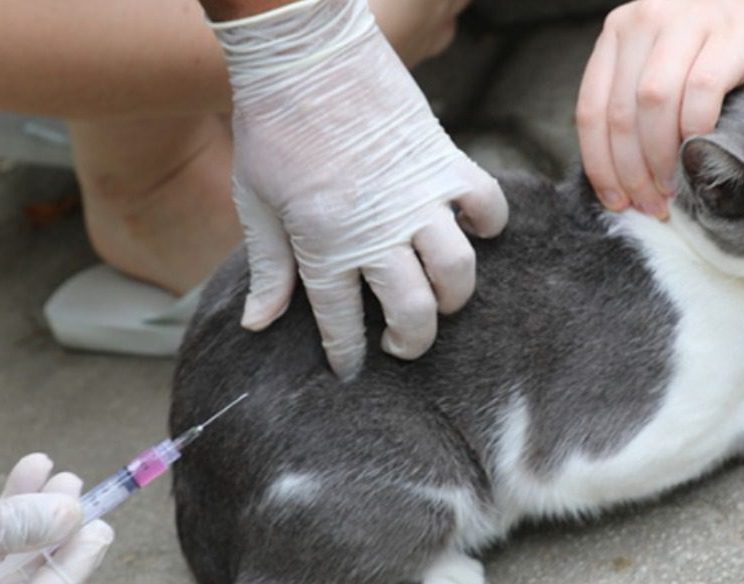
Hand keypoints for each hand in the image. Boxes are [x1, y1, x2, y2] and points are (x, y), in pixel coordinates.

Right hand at [0, 455, 112, 583]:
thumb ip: (15, 526)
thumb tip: (71, 512)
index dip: (73, 566)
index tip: (101, 528)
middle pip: (24, 575)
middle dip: (56, 531)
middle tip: (86, 494)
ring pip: (5, 548)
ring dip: (33, 509)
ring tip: (58, 472)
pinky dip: (3, 503)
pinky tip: (28, 470)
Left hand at [214, 0, 507, 379]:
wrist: (304, 54)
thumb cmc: (271, 128)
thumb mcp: (256, 204)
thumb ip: (268, 269)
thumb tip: (257, 324)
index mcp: (324, 245)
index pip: (342, 323)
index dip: (348, 355)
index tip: (352, 369)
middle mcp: (378, 231)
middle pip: (414, 312)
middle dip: (411, 343)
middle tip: (402, 345)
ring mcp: (418, 197)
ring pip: (458, 271)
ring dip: (454, 297)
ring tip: (440, 299)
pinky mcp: (445, 160)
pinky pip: (488, 205)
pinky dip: (488, 224)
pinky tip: (472, 231)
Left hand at [576, 0, 743, 217]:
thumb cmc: (716, 41)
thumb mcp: (663, 57)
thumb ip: (636, 97)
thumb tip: (621, 176)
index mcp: (618, 32)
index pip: (590, 110)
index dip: (599, 165)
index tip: (615, 201)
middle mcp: (644, 20)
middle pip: (619, 114)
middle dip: (630, 172)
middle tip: (650, 205)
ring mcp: (687, 21)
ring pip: (653, 104)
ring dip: (659, 158)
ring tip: (672, 189)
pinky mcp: (730, 32)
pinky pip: (701, 93)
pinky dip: (695, 131)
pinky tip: (699, 155)